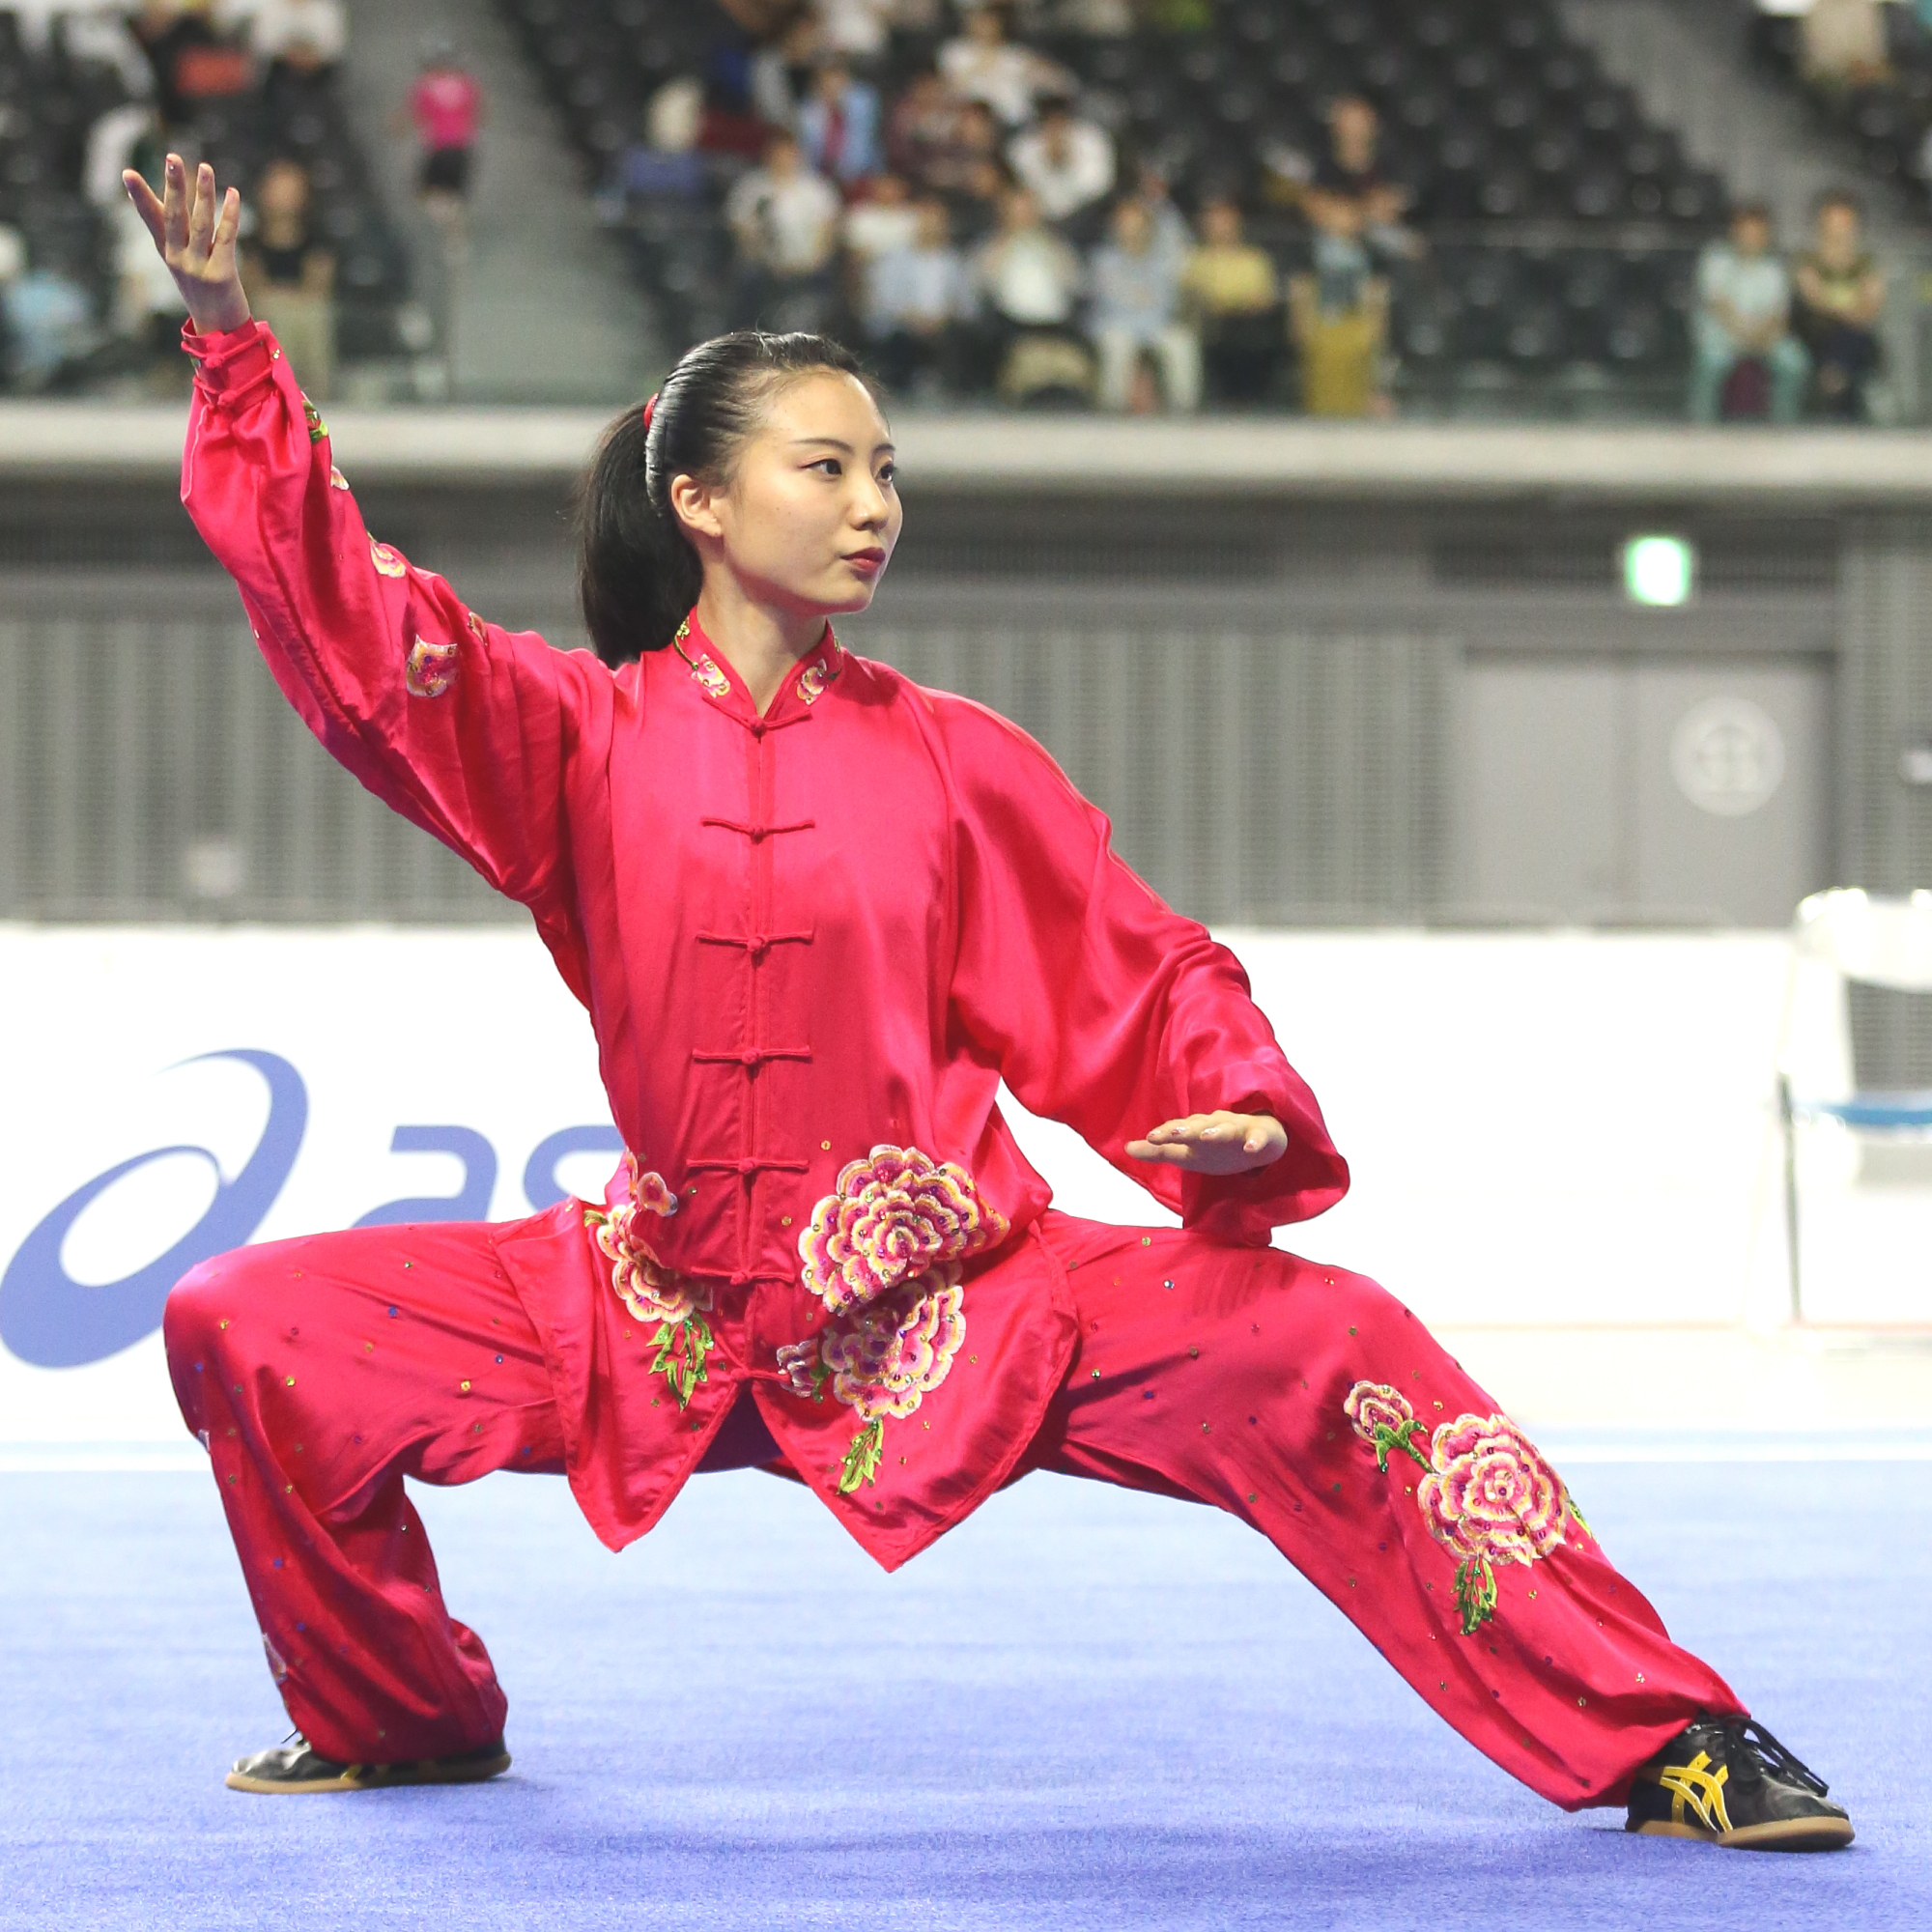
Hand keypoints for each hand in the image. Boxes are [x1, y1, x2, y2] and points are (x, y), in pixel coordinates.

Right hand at [123, 154, 250, 336]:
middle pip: (175, 216)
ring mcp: (199, 268)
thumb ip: (170, 231)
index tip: (127, 173)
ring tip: (205, 167)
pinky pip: (226, 238)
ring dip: (204, 194)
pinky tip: (232, 193)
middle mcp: (179, 259)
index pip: (151, 219)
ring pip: (201, 224)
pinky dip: (229, 215)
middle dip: (174, 186)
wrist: (220, 328)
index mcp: (167, 252)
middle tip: (172, 157)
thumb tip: (153, 198)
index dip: (140, 197)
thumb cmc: (201, 287)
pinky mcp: (221, 275)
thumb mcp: (180, 260)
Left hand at [1125, 1111, 1286, 1174]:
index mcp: (1197, 1131)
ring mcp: (1239, 1130)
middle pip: (1200, 1127)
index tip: (1149, 1139)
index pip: (1178, 1130)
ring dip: (1217, 1132)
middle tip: (1171, 1133)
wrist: (1262, 1139)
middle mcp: (1215, 1126)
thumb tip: (1126, 1149)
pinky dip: (1256, 1143)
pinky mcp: (1262, 1136)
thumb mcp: (1188, 1152)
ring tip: (1207, 1137)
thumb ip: (1159, 1151)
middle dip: (1186, 1130)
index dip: (1165, 1134)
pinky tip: (1251, 1149)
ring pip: (1228, 1129)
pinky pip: (1260, 1138)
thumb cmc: (1218, 1145)